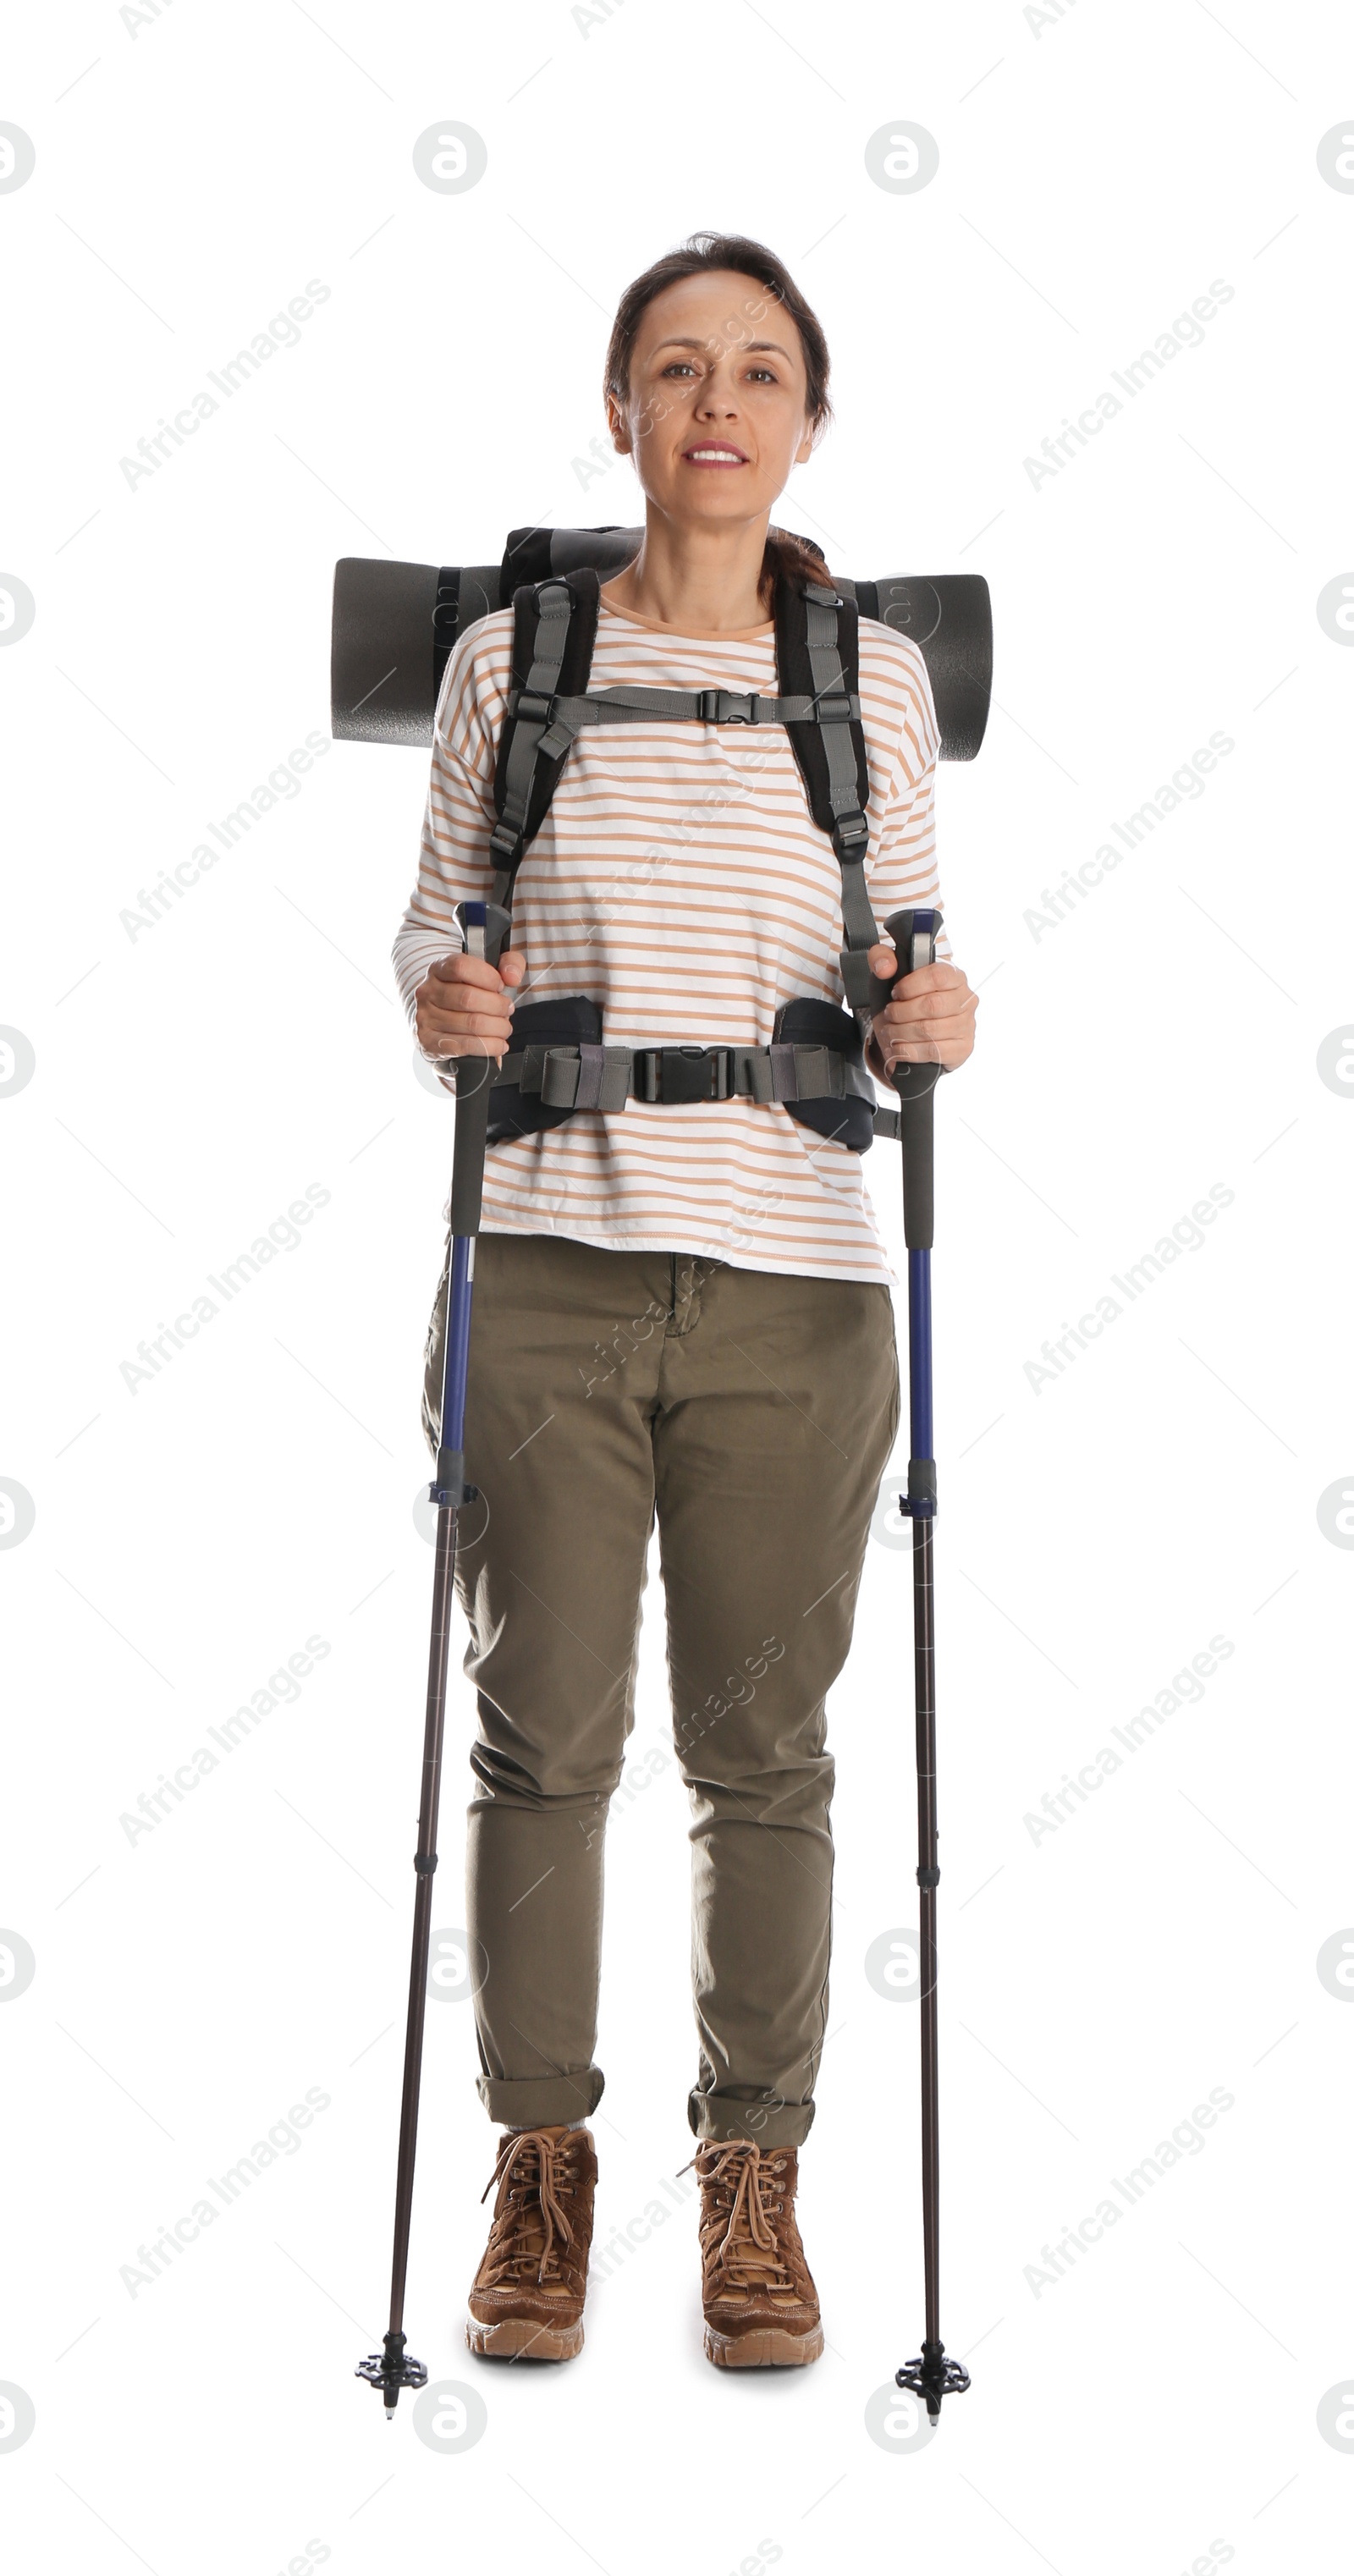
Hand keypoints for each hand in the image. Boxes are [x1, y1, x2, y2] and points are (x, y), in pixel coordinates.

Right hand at [413, 946, 526, 1062]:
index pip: (461, 967)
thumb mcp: (488, 970)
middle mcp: (428, 991)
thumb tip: (512, 977)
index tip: (500, 985)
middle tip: (507, 1010)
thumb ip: (508, 963)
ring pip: (471, 1024)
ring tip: (504, 1028)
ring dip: (497, 1028)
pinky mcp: (429, 1041)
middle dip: (497, 1006)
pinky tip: (499, 1044)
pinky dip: (489, 1047)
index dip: (488, 977)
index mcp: (439, 968)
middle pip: (468, 998)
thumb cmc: (466, 993)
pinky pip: (465, 1046)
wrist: (437, 1019)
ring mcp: (426, 1017)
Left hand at [866, 945, 977, 1075]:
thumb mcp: (892, 972)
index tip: (895, 993)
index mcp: (954, 975)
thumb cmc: (908, 998)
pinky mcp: (963, 1048)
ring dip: (900, 1033)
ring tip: (889, 1031)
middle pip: (932, 1006)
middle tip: (889, 1014)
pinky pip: (934, 1052)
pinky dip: (909, 1052)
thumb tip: (885, 968)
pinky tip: (898, 1048)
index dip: (910, 986)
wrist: (919, 1028)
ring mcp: (967, 1025)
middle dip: (901, 1013)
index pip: (937, 976)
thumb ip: (882, 958)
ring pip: (930, 1031)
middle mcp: (966, 999)